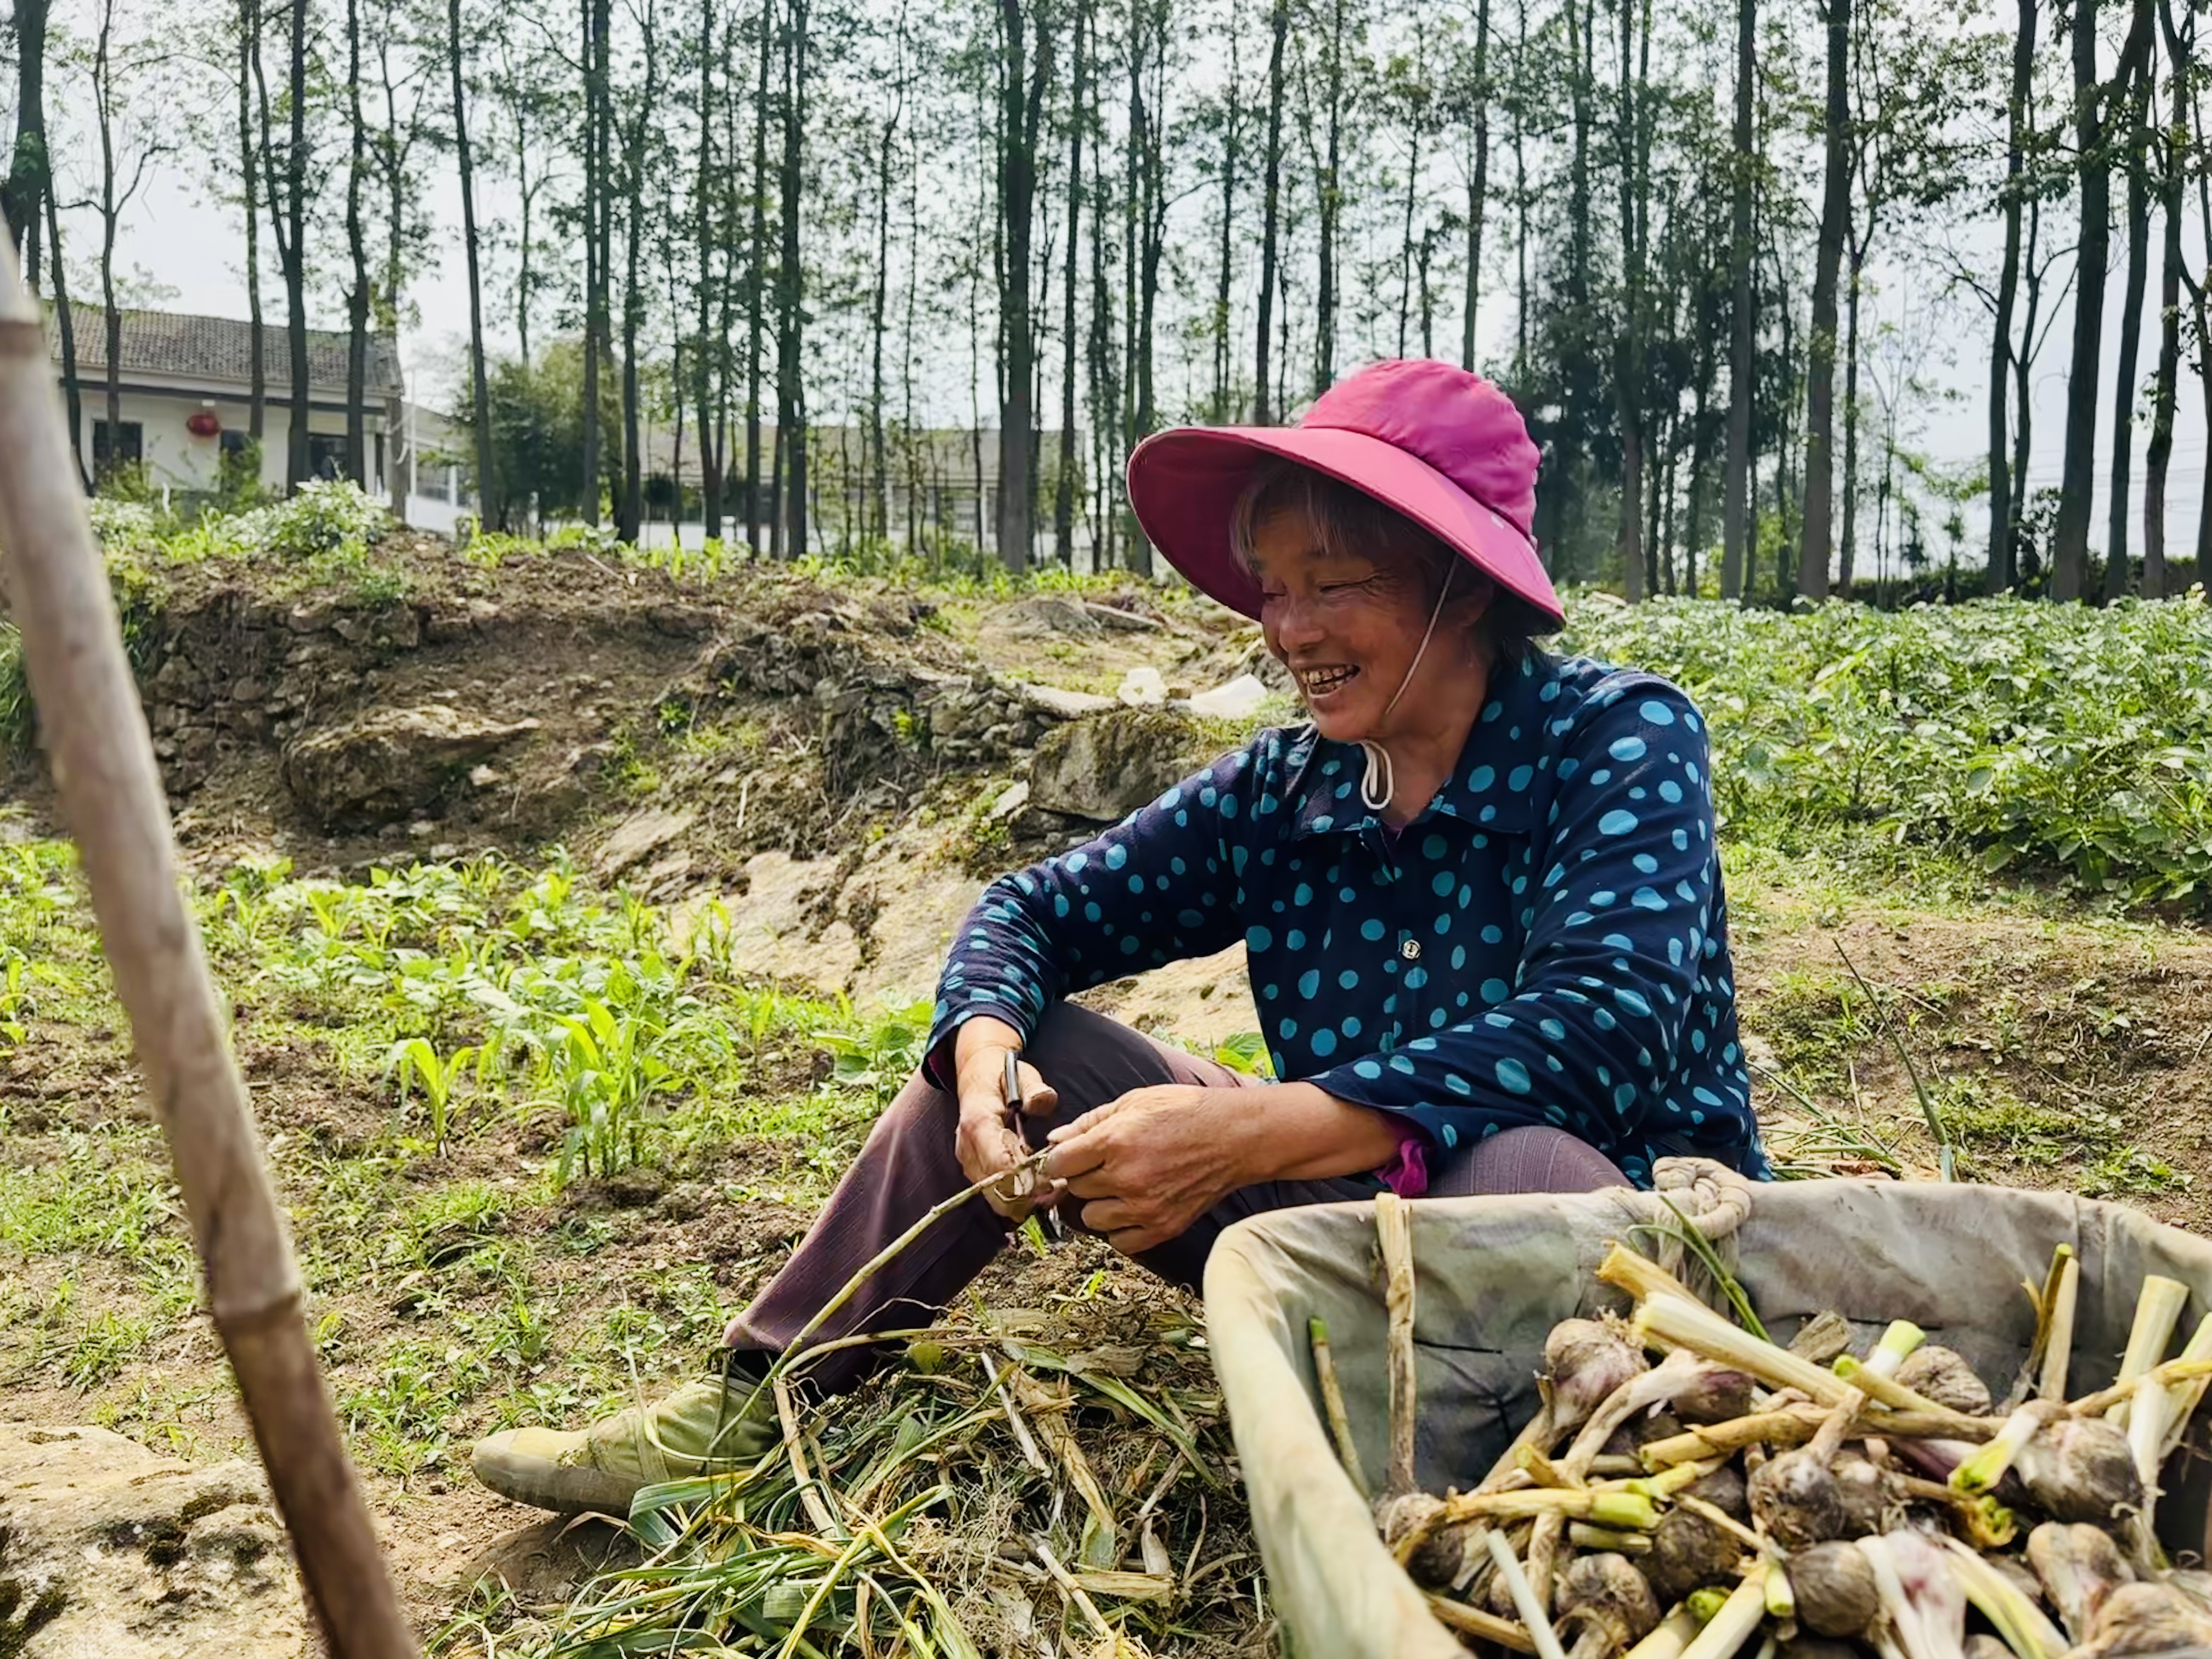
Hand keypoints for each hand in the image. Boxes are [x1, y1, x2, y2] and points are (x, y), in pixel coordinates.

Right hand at [953, 1033, 1060, 1220]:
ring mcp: (969, 1161)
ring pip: (995, 1198)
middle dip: (1028, 1197)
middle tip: (1059, 1189)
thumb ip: (1034, 1089)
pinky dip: (1017, 1195)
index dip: (1027, 1180)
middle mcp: (968, 1148)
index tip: (1054, 1182)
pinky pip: (995, 1193)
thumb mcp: (1021, 1074)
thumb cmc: (1002, 1076)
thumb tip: (1042, 1102)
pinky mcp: (974, 1169)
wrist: (978, 1077)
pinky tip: (1038, 1183)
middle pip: (996, 1191)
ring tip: (1053, 1187)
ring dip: (1024, 1199)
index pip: (999, 1165)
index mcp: (978, 1123)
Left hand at [1042, 1084, 1253, 1255]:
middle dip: (1084, 1176)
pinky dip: (1120, 1227)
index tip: (1067, 1157)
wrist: (1235, 1137)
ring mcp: (1145, 1206)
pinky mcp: (1163, 1227)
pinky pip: (1120, 1241)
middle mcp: (1126, 1177)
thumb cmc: (1186, 1112)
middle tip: (1104, 1164)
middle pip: (1076, 1189)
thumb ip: (1090, 1122)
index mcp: (1115, 1140)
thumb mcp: (1135, 1101)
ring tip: (1120, 1185)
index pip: (1058, 1163)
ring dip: (1100, 1203)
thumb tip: (1054, 1140)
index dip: (1058, 1159)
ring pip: (1092, 1218)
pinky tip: (1132, 1206)